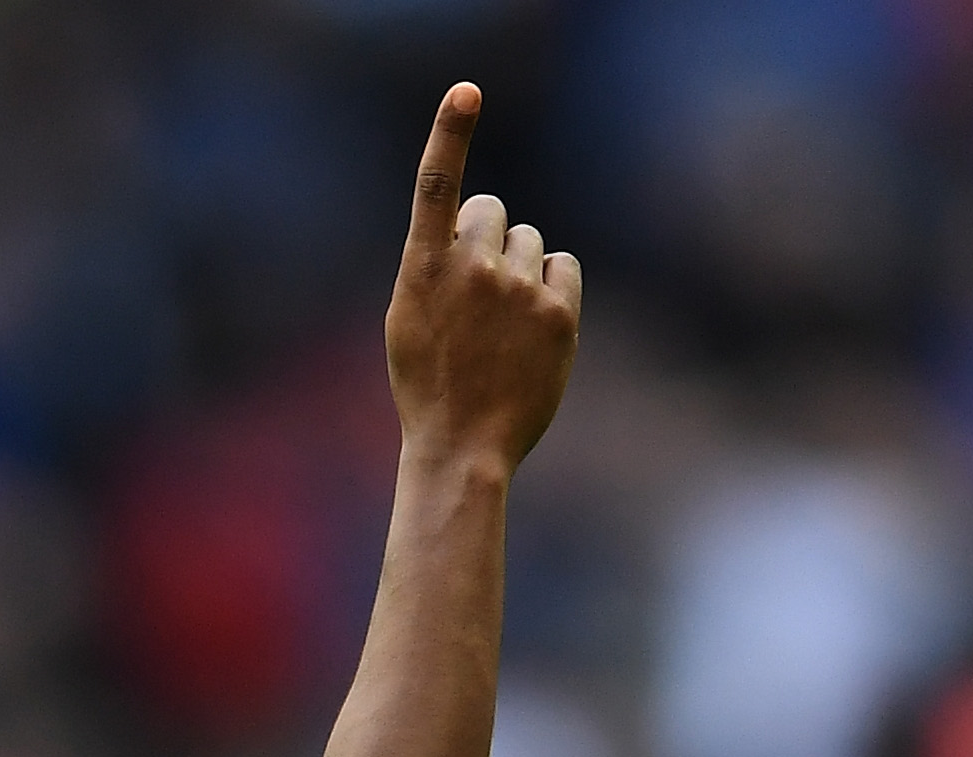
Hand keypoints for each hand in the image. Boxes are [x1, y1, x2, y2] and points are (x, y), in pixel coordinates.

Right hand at [384, 85, 579, 478]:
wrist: (461, 448)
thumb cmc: (428, 384)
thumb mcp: (410, 319)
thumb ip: (437, 264)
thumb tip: (482, 223)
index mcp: (422, 270)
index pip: (437, 187)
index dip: (450, 134)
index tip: (467, 92)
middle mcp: (470, 270)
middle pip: (492, 211)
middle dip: (487, 237)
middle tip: (475, 291)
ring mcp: (517, 290)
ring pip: (530, 241)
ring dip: (519, 269)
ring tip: (500, 324)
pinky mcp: (558, 313)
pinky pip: (562, 267)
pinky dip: (551, 288)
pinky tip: (532, 328)